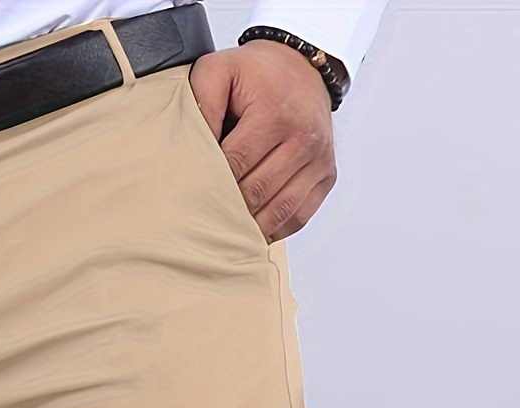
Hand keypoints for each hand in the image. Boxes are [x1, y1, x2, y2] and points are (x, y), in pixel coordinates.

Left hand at [188, 40, 338, 242]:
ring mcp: (318, 159)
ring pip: (278, 211)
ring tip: (225, 228)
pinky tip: (253, 228)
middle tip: (204, 216)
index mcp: (275, 115)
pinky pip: (299, 217)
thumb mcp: (219, 71)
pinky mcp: (326, 175)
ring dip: (250, 225)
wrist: (302, 66)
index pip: (235, 166)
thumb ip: (201, 104)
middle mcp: (303, 138)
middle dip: (228, 207)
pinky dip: (275, 228)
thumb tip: (194, 149)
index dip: (211, 183)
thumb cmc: (257, 74)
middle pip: (257, 193)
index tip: (193, 192)